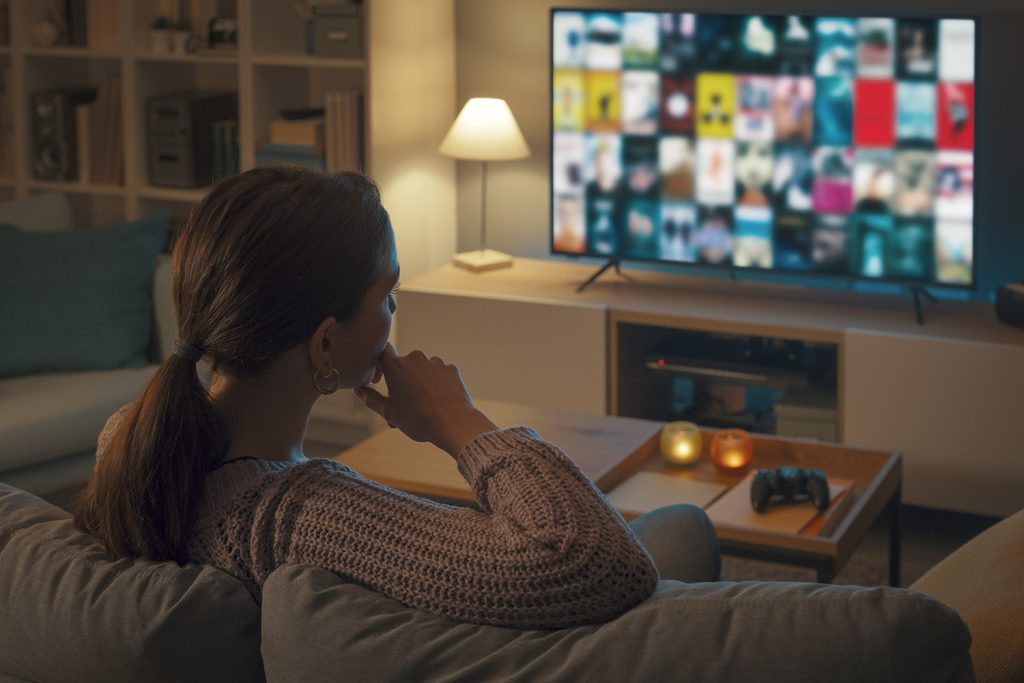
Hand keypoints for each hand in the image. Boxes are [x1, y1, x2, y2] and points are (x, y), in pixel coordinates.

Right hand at [353, 344, 497, 456]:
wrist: (454, 424)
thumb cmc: (418, 420)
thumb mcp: (389, 412)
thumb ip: (370, 398)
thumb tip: (358, 390)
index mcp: (395, 365)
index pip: (382, 351)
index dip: (379, 363)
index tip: (380, 379)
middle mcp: (415, 357)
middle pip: (403, 364)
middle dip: (402, 380)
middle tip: (404, 404)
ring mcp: (435, 361)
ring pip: (422, 369)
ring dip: (420, 382)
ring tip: (423, 406)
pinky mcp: (451, 368)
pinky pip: (439, 373)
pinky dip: (436, 384)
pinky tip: (438, 402)